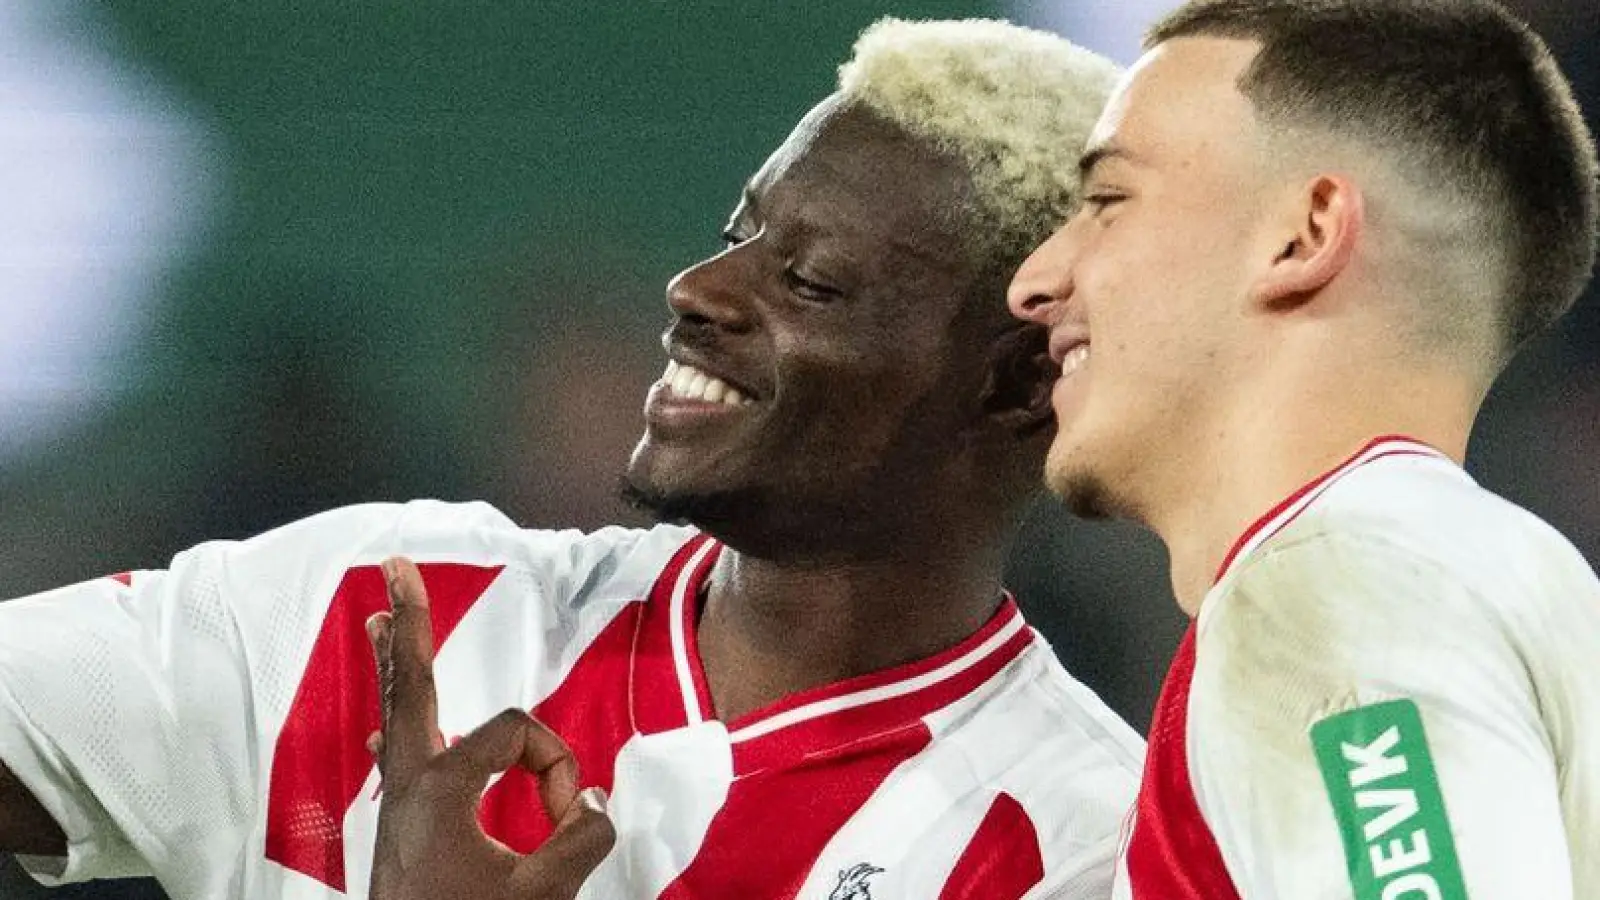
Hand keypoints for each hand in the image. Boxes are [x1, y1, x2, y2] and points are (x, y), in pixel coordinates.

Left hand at [365, 557, 614, 899]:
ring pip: (399, 712)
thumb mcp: (542, 892)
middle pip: (412, 682)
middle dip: (411, 624)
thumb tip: (592, 802)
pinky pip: (401, 752)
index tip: (564, 815)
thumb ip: (581, 836)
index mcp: (442, 784)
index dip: (555, 763)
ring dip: (400, 663)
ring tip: (383, 617)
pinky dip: (402, 720)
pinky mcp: (402, 824)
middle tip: (393, 565)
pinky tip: (386, 721)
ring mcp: (400, 800)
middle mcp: (411, 780)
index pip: (519, 733)